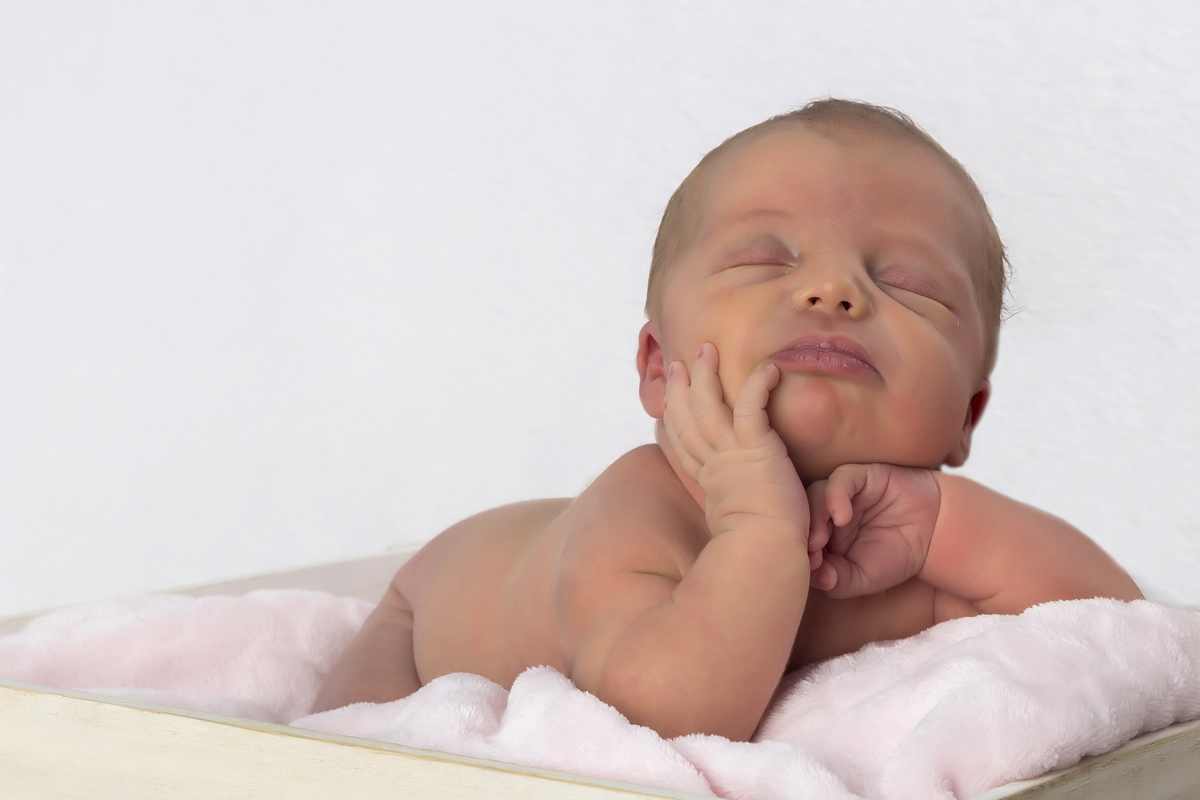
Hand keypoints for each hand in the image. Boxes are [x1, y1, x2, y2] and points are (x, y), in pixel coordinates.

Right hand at [663, 343, 807, 540]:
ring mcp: (731, 455)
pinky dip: (759, 385)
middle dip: (681, 389)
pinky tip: (769, 367)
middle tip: (677, 364)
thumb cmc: (758, 549)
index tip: (668, 403)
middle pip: (687, 419)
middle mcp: (714, 465)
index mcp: (708, 483)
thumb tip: (734, 520)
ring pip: (709, 406)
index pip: (684, 445)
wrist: (764, 552)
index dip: (674, 421)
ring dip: (705, 376)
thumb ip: (734, 514)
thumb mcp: (737, 526)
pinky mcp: (756, 449)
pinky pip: (752, 407)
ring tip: (705, 350)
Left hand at [806, 464, 939, 597]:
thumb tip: (816, 578)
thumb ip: (839, 581)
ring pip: (815, 495)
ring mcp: (843, 493)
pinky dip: (836, 496)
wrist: (934, 534)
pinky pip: (841, 479)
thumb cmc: (896, 555)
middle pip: (801, 516)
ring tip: (820, 540)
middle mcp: (827, 512)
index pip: (798, 539)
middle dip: (801, 536)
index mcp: (822, 536)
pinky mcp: (861, 476)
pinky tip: (842, 517)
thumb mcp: (865, 578)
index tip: (803, 570)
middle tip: (809, 553)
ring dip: (814, 517)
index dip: (797, 553)